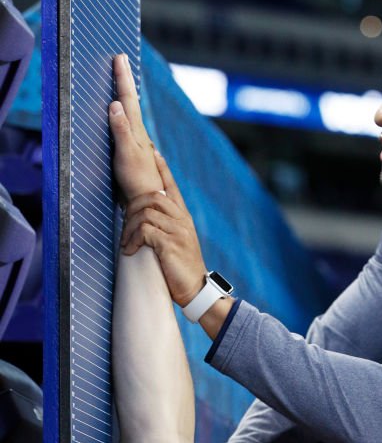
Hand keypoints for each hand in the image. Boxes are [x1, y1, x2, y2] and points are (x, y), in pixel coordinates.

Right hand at [109, 54, 161, 200]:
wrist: (147, 203)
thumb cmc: (138, 181)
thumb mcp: (127, 154)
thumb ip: (121, 129)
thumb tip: (115, 104)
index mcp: (136, 131)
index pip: (128, 99)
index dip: (123, 79)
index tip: (120, 57)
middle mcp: (138, 135)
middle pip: (130, 103)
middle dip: (124, 81)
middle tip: (122, 61)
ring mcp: (136, 145)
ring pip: (129, 115)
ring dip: (125, 97)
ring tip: (122, 83)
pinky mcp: (132, 156)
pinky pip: (126, 128)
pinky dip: (123, 116)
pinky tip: (123, 118)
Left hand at [120, 154, 206, 305]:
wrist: (197, 290)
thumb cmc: (181, 268)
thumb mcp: (176, 243)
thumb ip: (166, 227)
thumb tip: (145, 219)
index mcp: (184, 217)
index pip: (172, 186)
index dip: (163, 169)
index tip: (154, 152)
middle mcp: (182, 220)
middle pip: (152, 196)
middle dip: (132, 207)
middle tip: (124, 223)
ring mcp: (177, 231)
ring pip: (145, 213)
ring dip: (129, 227)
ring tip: (125, 242)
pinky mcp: (170, 244)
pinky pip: (145, 231)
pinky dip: (133, 240)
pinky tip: (130, 251)